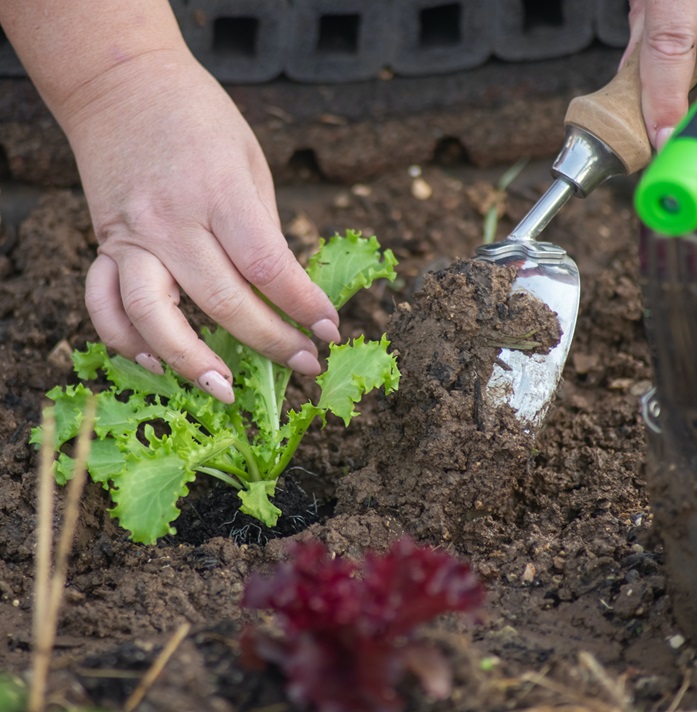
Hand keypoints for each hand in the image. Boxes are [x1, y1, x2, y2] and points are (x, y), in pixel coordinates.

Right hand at [65, 50, 339, 402]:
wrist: (121, 82)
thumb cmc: (201, 119)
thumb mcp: (250, 162)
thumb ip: (262, 230)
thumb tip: (285, 294)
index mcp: (220, 192)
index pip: (268, 266)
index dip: (303, 306)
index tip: (330, 331)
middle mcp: (172, 219)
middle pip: (223, 301)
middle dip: (271, 342)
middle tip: (304, 365)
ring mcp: (131, 235)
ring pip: (153, 315)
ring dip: (189, 361)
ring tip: (225, 389)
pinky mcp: (104, 243)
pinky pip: (104, 303)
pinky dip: (125, 340)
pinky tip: (155, 363)